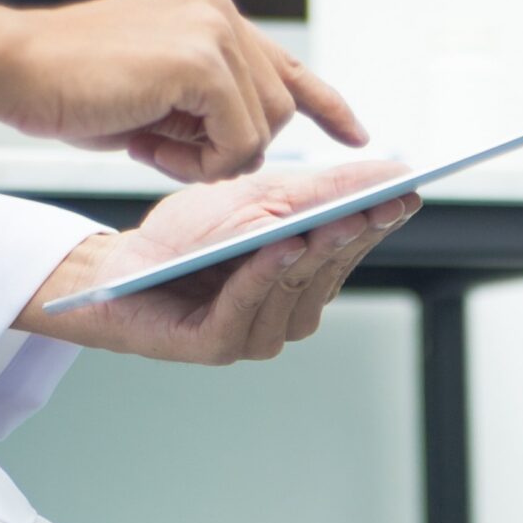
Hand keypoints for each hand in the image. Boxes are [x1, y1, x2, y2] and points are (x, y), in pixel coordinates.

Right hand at [0, 0, 366, 182]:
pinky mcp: (202, 61)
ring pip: (265, 128)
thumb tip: (252, 138)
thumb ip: (206, 100)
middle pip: (278, 107)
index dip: (327, 105)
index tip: (359, 137)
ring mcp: (212, 28)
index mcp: (207, 8)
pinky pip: (241, 140)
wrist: (12, 70)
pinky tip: (151, 147)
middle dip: (231, 147)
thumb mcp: (155, 92)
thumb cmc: (69, 88)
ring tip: (152, 143)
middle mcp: (217, 7)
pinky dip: (203, 163)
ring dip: (215, 158)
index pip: (286, 64)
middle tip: (164, 148)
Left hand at [17, 162, 418, 364]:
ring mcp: (254, 333)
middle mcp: (286, 311)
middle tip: (375, 207)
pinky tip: (279, 248)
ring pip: (293, 294)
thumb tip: (382, 176)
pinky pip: (247, 309)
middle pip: (328, 273)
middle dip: (352, 238)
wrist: (115, 267)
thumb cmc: (185, 237)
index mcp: (302, 278)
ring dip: (310, 258)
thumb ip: (315, 194)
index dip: (379, 223)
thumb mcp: (255, 199)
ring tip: (327, 225)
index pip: (351, 248)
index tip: (408, 194)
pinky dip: (264, 277)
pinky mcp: (216, 345)